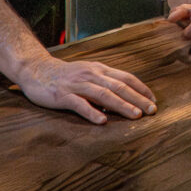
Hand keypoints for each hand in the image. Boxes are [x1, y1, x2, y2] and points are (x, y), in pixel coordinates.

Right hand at [15, 55, 156, 124]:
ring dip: (121, 105)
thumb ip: (105, 83)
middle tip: (152, 110)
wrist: (36, 70)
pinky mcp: (63, 95)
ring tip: (135, 116)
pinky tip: (102, 121)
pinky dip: (92, 112)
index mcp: (99, 70)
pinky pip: (79, 104)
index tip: (153, 100)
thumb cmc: (66, 75)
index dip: (141, 89)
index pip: (126, 78)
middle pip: (119, 87)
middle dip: (137, 99)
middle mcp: (91, 75)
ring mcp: (77, 85)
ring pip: (103, 95)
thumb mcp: (89, 74)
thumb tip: (125, 98)